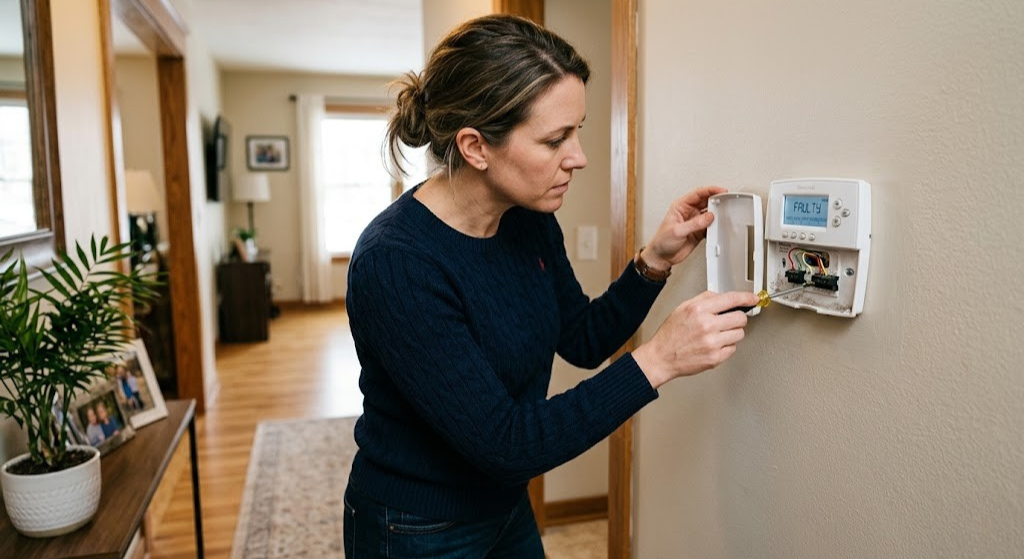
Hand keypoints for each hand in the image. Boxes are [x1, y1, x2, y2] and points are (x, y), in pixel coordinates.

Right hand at [632, 290, 759, 388]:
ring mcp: (712, 343)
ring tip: (717, 335)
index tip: (754, 299)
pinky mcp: (715, 358)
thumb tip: (723, 297)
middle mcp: (707, 325)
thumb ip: (704, 299)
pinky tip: (713, 345)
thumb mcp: (682, 308)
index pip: (731, 299)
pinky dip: (726, 347)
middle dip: (737, 318)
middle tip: (729, 321)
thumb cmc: (670, 334)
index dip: (747, 298)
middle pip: (741, 318)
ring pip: (739, 334)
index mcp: (699, 310)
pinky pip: (733, 348)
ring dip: (731, 333)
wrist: (661, 357)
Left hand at [640, 186, 727, 270]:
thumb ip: (694, 224)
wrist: (662, 257)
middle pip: (706, 201)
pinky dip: (716, 226)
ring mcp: (695, 222)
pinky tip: (718, 227)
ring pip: (710, 213)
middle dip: (716, 200)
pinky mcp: (699, 231)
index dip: (710, 190)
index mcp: (680, 206)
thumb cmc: (662, 241)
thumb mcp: (677, 231)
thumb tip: (709, 216)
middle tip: (726, 202)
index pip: (698, 194)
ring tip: (724, 215)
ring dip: (717, 214)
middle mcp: (689, 212)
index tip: (721, 191)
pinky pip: (711, 226)